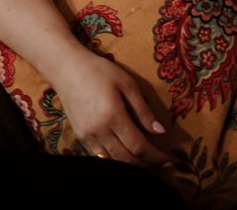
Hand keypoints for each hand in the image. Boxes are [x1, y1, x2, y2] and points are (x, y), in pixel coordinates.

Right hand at [52, 50, 171, 167]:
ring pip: (113, 162)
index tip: (169, 160)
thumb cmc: (99, 71)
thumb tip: (161, 132)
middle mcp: (99, 131)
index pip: (139, 146)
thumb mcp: (126, 83)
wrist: (67, 68)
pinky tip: (126, 157)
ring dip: (132, 167)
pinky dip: (115, 161)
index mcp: (113, 115)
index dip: (156, 156)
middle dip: (147, 165)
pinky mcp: (80, 137)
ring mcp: (88, 136)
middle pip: (127, 159)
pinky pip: (100, 157)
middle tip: (163, 167)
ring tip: (147, 164)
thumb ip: (143, 110)